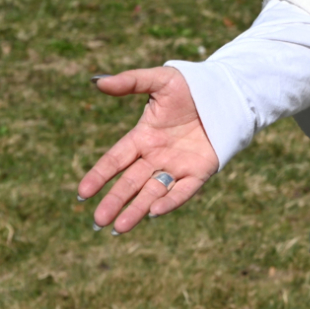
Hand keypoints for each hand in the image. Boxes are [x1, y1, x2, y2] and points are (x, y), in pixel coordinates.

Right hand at [77, 68, 219, 234]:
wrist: (227, 92)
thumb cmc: (191, 86)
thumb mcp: (160, 80)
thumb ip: (131, 82)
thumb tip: (98, 82)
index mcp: (143, 136)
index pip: (115, 160)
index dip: (99, 176)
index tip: (82, 193)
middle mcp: (156, 155)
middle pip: (130, 182)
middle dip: (114, 201)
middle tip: (98, 220)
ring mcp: (177, 165)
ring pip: (152, 192)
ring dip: (136, 209)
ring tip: (119, 228)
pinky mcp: (200, 171)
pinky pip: (183, 190)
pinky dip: (170, 201)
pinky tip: (155, 212)